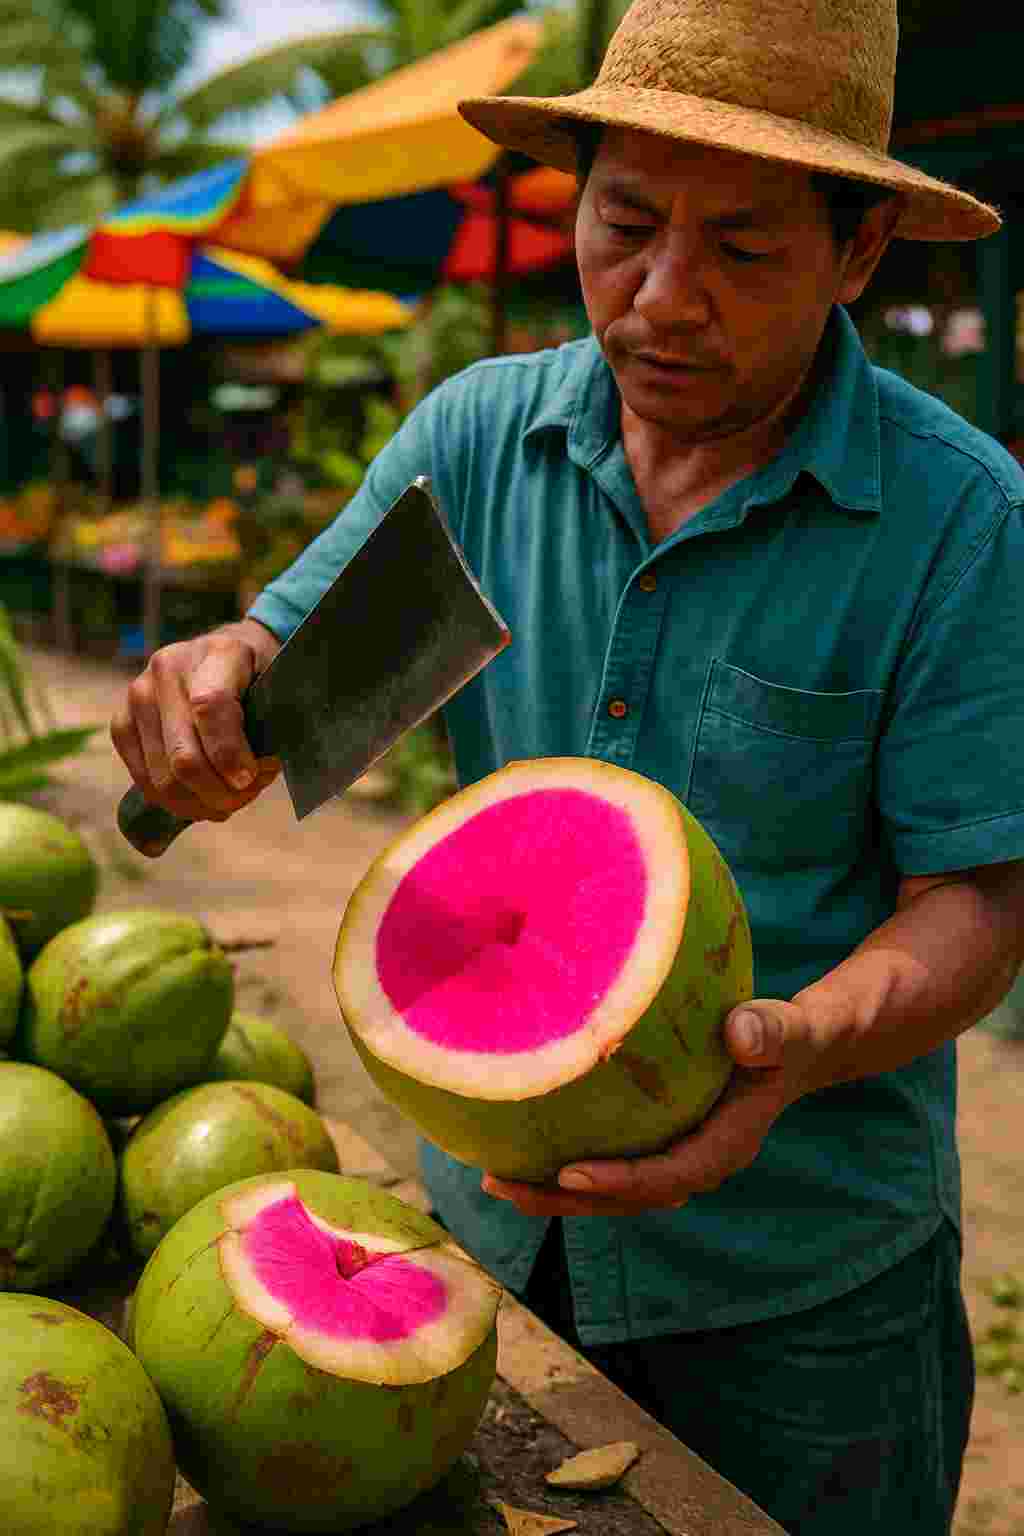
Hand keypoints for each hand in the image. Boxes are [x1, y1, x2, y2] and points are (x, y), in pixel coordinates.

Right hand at [110, 620, 281, 823]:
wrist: (221, 655)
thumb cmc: (257, 677)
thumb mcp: (278, 690)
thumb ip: (270, 728)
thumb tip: (246, 779)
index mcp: (218, 653)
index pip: (211, 707)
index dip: (229, 755)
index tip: (248, 779)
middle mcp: (169, 668)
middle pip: (184, 757)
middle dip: (218, 793)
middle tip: (244, 795)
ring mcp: (139, 694)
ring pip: (162, 779)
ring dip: (199, 804)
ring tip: (226, 799)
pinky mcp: (121, 722)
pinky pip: (144, 781)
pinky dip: (175, 802)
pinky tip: (200, 798)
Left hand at [481, 999, 822, 1216]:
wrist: (790, 1051)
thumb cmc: (782, 1036)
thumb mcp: (783, 1030)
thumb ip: (768, 1032)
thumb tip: (741, 1034)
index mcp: (725, 1146)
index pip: (669, 1175)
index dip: (621, 1181)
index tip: (569, 1174)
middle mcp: (694, 1163)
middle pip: (625, 1198)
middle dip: (564, 1199)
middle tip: (501, 1184)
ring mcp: (672, 1159)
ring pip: (610, 1191)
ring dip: (552, 1191)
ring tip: (492, 1177)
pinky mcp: (654, 1146)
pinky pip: (607, 1166)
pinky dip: (562, 1168)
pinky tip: (515, 1148)